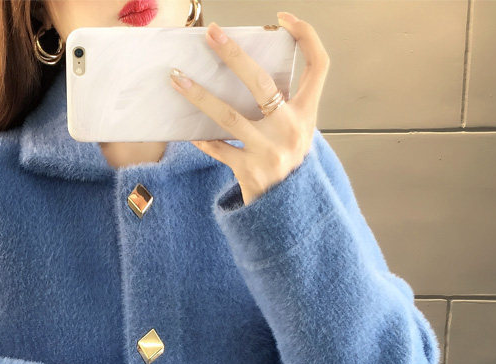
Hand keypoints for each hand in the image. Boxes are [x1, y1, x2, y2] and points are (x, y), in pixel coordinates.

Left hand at [169, 13, 329, 204]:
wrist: (287, 213)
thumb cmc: (285, 165)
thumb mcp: (294, 133)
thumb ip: (280, 107)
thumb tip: (241, 74)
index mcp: (307, 114)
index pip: (318, 65)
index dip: (305, 36)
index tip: (283, 18)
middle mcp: (291, 130)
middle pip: (261, 82)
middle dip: (234, 55)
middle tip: (211, 34)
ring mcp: (270, 151)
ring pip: (229, 116)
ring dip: (200, 96)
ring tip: (177, 79)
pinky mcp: (250, 171)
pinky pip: (218, 148)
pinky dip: (202, 139)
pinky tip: (188, 132)